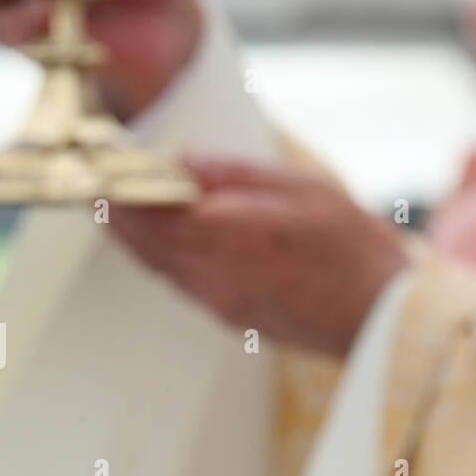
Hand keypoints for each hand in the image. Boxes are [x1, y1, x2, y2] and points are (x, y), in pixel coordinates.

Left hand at [109, 157, 408, 355]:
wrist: (380, 317)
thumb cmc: (353, 247)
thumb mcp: (306, 188)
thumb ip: (239, 174)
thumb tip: (186, 159)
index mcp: (229, 234)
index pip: (149, 209)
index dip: (119, 184)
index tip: (100, 160)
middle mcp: (212, 272)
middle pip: (141, 241)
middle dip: (114, 209)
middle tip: (95, 179)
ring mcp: (217, 300)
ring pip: (154, 265)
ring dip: (131, 235)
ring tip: (117, 204)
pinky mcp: (228, 316)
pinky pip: (176, 281)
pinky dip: (158, 256)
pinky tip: (163, 238)